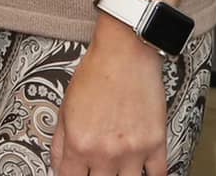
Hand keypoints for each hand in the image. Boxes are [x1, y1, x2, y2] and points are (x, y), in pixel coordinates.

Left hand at [52, 21, 170, 175]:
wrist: (125, 53)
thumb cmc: (96, 73)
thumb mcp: (65, 105)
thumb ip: (59, 140)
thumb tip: (57, 163)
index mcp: (80, 142)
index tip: (72, 174)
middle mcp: (106, 152)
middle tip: (96, 167)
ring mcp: (133, 151)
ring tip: (115, 168)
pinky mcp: (156, 145)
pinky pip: (158, 175)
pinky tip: (143, 172)